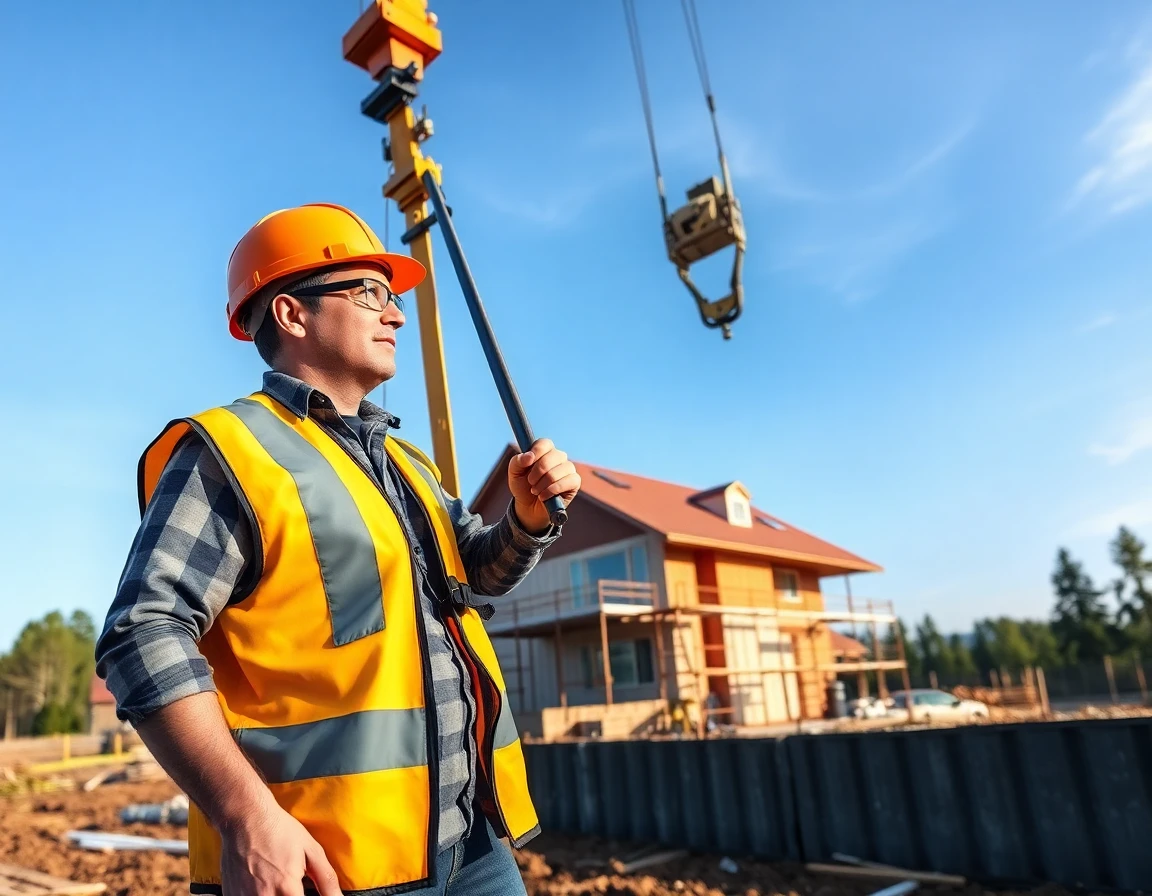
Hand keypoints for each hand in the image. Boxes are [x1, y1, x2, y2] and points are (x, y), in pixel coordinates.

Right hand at [219, 797, 341, 895]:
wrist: (245, 818)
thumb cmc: (279, 830)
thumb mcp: (311, 850)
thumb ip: (327, 879)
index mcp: (286, 887)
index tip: (302, 891)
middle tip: (290, 886)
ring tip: (275, 882)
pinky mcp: (232, 895)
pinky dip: (258, 895)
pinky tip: (262, 884)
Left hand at [508, 438, 580, 533]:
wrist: (528, 507)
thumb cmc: (522, 486)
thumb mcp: (514, 473)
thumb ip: (517, 461)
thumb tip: (530, 456)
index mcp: (544, 451)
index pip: (545, 443)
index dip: (537, 452)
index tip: (527, 464)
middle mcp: (558, 457)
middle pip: (552, 457)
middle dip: (537, 473)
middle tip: (530, 482)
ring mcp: (568, 469)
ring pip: (558, 471)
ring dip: (543, 484)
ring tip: (535, 491)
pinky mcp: (574, 482)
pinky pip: (568, 482)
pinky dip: (552, 491)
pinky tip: (544, 496)